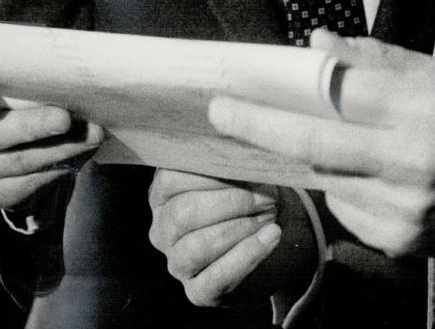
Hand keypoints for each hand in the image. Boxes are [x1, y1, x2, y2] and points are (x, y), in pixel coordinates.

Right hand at [0, 75, 100, 209]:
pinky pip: (27, 186)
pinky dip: (59, 169)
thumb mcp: (9, 75)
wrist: (6, 136)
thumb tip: (60, 63)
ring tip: (92, 134)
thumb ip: (22, 67)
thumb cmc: (11, 92)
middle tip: (65, 118)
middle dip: (32, 126)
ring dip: (60, 149)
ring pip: (16, 162)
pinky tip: (83, 154)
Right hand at [148, 171, 317, 308]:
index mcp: (164, 193)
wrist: (271, 236)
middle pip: (184, 213)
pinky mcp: (199, 291)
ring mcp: (177, 263)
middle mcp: (163, 229)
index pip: (171, 178)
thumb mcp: (237, 172)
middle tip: (266, 195)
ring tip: (270, 215)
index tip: (248, 167)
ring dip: (239, 228)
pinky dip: (248, 255)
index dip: (211, 173)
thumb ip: (231, 159)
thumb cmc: (251, 195)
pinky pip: (217, 278)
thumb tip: (245, 144)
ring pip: (196, 247)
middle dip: (231, 201)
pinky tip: (272, 236)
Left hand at [207, 31, 434, 257]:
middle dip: (260, 128)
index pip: (337, 96)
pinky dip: (344, 188)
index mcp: (424, 108)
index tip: (238, 88)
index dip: (281, 93)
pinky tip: (370, 175)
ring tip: (329, 140)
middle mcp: (413, 160)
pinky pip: (348, 210)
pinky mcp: (401, 239)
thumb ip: (374, 59)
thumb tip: (315, 43)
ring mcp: (406, 207)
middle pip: (317, 145)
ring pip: (329, 179)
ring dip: (315, 158)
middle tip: (221, 114)